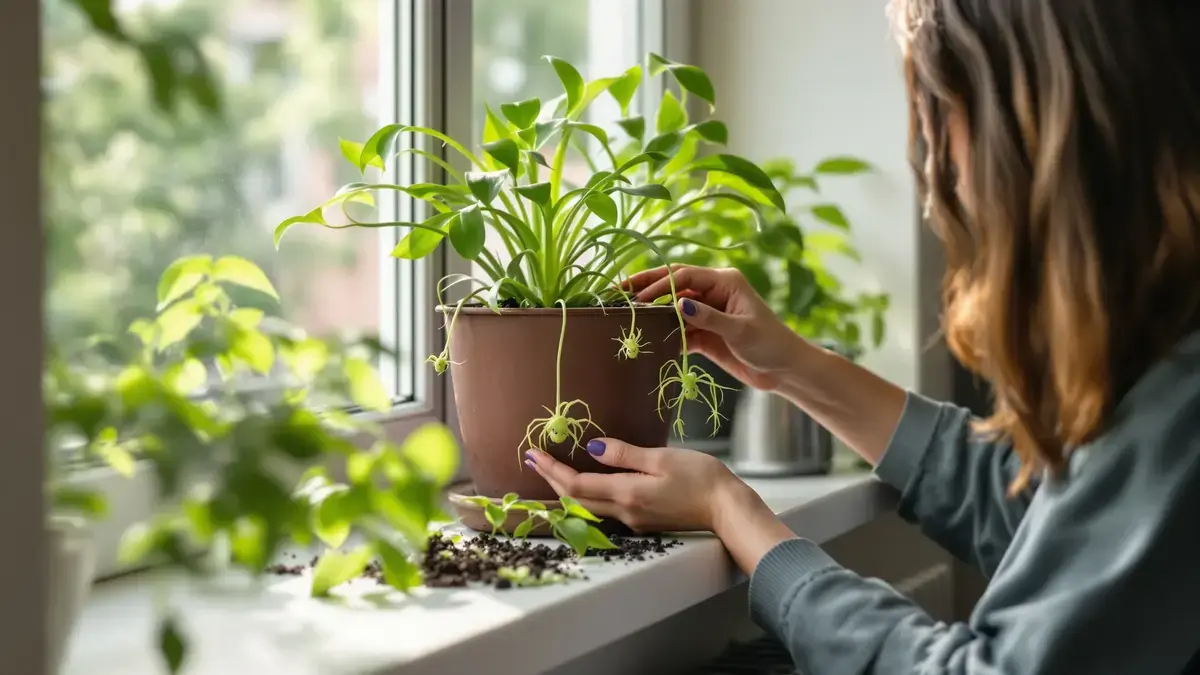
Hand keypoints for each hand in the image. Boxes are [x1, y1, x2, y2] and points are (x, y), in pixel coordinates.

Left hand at [525, 438, 798, 574]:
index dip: (551, 470)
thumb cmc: (702, 478)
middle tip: (534, 459)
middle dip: (551, 479)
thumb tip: (591, 449)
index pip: (576, 485)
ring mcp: (633, 521)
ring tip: (553, 470)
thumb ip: (625, 454)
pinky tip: (586, 483)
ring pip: (588, 507)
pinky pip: (604, 510)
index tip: (533, 454)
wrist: (727, 510)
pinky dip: (587, 496)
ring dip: (566, 489)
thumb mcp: (662, 458)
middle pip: (576, 500)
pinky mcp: (643, 522)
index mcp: (627, 494)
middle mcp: (624, 512)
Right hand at [625, 265, 804, 390]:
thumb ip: (709, 318)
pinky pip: (679, 332)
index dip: (660, 286)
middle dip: (647, 288)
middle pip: (673, 286)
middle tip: (618, 292)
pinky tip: (649, 341)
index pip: (684, 277)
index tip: (640, 299)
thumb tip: (679, 306)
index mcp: (724, 282)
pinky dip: (665, 336)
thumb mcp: (740, 330)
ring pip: (673, 310)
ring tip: (627, 319)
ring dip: (653, 315)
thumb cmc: (770, 343)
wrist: (784, 370)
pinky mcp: (705, 335)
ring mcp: (707, 314)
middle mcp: (713, 294)